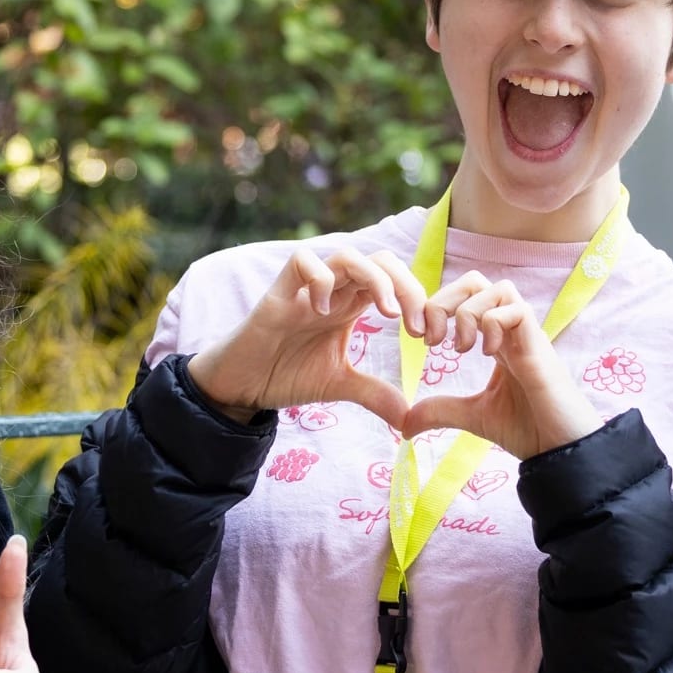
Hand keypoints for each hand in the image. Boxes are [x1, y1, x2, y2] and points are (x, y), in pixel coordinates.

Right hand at [186, 247, 422, 426]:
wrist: (241, 385)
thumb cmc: (286, 374)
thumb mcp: (339, 384)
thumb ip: (374, 394)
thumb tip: (410, 417)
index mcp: (351, 304)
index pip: (395, 281)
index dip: (419, 301)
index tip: (431, 339)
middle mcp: (333, 290)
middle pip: (380, 260)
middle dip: (407, 286)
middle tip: (415, 327)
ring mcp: (306, 289)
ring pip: (347, 255)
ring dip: (375, 279)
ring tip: (385, 313)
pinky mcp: (278, 294)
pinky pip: (301, 263)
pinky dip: (319, 280)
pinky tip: (323, 311)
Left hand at [396, 272, 604, 460]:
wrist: (560, 451)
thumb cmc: (528, 429)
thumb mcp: (473, 416)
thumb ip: (441, 411)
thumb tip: (404, 424)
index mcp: (496, 339)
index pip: (465, 296)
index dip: (437, 307)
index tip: (422, 339)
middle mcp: (512, 331)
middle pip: (477, 281)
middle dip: (445, 300)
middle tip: (433, 338)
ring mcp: (528, 335)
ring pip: (498, 288)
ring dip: (468, 313)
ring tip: (462, 349)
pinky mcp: (540, 346)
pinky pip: (516, 310)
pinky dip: (493, 325)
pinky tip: (488, 354)